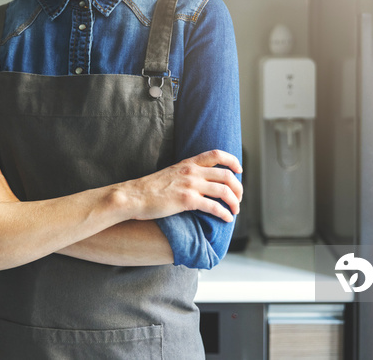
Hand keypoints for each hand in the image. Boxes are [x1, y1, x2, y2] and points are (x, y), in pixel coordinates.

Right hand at [121, 150, 242, 222]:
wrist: (133, 196)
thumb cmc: (149, 189)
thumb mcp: (171, 173)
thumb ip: (186, 174)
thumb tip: (199, 182)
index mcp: (188, 163)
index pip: (216, 154)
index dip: (232, 161)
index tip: (239, 170)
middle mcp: (192, 172)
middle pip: (226, 174)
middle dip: (238, 187)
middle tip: (239, 198)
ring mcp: (190, 185)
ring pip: (224, 190)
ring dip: (234, 202)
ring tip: (235, 211)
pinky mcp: (187, 200)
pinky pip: (213, 206)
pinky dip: (224, 213)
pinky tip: (226, 218)